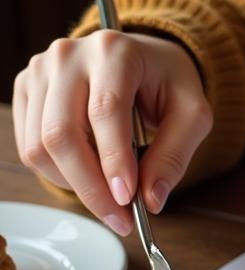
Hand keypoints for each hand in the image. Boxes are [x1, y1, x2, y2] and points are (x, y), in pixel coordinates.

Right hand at [12, 30, 211, 234]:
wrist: (144, 59)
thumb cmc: (168, 83)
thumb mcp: (192, 114)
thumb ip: (174, 154)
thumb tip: (150, 200)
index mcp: (114, 51)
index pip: (105, 110)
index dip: (113, 160)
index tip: (127, 199)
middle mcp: (68, 55)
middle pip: (62, 133)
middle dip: (90, 186)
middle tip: (119, 218)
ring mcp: (40, 71)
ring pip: (40, 145)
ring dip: (74, 184)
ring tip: (109, 198)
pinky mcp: (27, 91)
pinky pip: (29, 145)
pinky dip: (58, 173)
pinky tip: (89, 176)